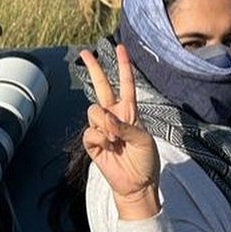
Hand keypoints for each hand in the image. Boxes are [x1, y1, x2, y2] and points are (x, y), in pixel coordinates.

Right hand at [80, 44, 160, 219]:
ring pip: (94, 112)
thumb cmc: (145, 160)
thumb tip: (106, 119)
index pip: (126, 84)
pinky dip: (100, 140)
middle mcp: (114, 116)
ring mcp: (101, 128)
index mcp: (130, 111)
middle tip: (85, 52)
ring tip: (115, 141)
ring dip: (105, 125)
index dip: (123, 65)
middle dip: (94, 69)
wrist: (137, 184)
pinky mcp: (92, 143)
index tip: (120, 47)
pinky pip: (90, 132)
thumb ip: (125, 126)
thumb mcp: (143, 140)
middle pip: (101, 87)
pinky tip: (109, 150)